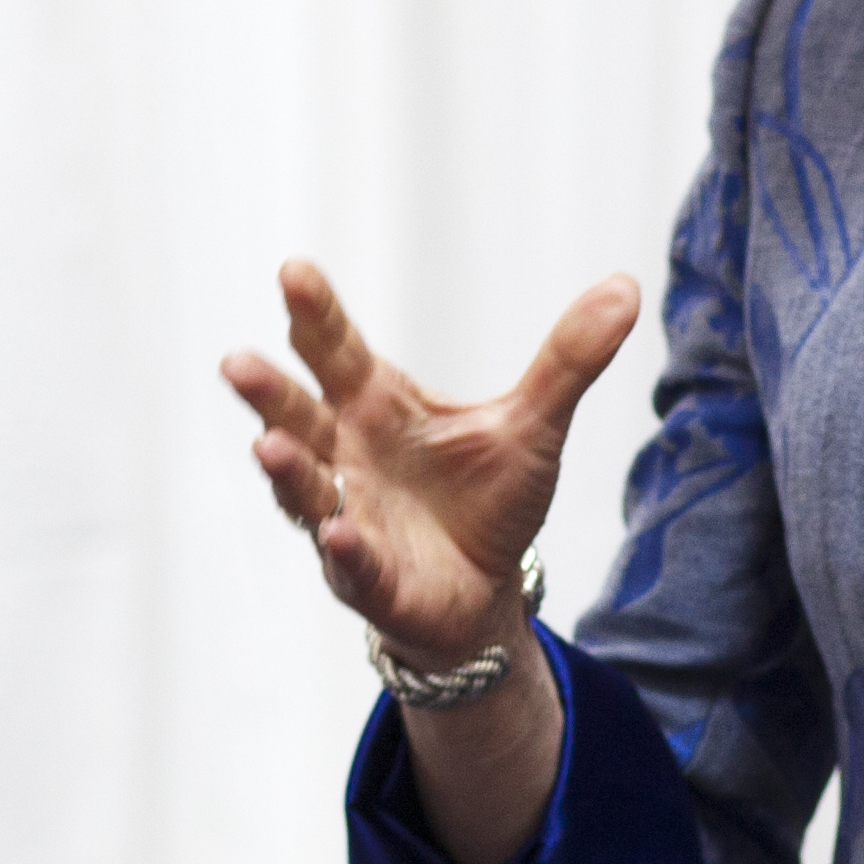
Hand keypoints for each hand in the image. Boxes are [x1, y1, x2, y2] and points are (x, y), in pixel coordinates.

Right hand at [220, 260, 638, 666]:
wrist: (483, 591)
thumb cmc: (486, 499)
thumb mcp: (532, 425)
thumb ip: (568, 360)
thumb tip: (627, 286)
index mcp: (375, 407)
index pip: (336, 352)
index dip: (315, 316)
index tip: (294, 273)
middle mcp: (346, 457)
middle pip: (297, 416)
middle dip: (267, 392)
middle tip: (236, 362)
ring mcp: (348, 518)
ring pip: (303, 490)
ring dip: (283, 470)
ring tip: (265, 445)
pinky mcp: (369, 578)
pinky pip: (350, 563)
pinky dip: (343, 550)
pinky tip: (338, 534)